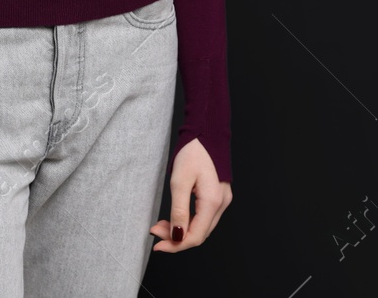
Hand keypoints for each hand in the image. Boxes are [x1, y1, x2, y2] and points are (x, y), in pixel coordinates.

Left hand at [149, 138, 232, 252]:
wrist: (206, 132)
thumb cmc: (193, 152)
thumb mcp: (179, 181)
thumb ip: (178, 211)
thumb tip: (177, 237)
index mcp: (213, 201)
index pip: (195, 236)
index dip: (176, 245)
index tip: (157, 245)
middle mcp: (221, 204)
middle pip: (199, 234)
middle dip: (176, 238)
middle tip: (155, 231)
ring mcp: (222, 200)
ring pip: (201, 227)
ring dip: (181, 230)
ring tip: (161, 225)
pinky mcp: (218, 196)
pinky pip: (203, 217)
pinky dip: (188, 221)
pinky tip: (175, 217)